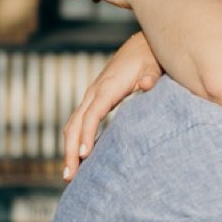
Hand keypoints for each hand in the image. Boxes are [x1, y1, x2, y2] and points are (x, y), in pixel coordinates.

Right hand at [62, 33, 164, 180]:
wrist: (142, 46)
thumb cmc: (149, 58)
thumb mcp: (153, 65)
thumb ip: (151, 76)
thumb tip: (147, 84)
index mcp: (107, 88)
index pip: (92, 115)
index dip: (87, 135)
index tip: (84, 155)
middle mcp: (94, 93)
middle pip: (76, 124)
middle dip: (70, 150)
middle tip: (70, 176)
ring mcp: (92, 96)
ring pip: (73, 125)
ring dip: (68, 148)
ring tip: (69, 174)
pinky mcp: (95, 101)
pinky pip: (80, 122)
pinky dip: (75, 140)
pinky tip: (78, 157)